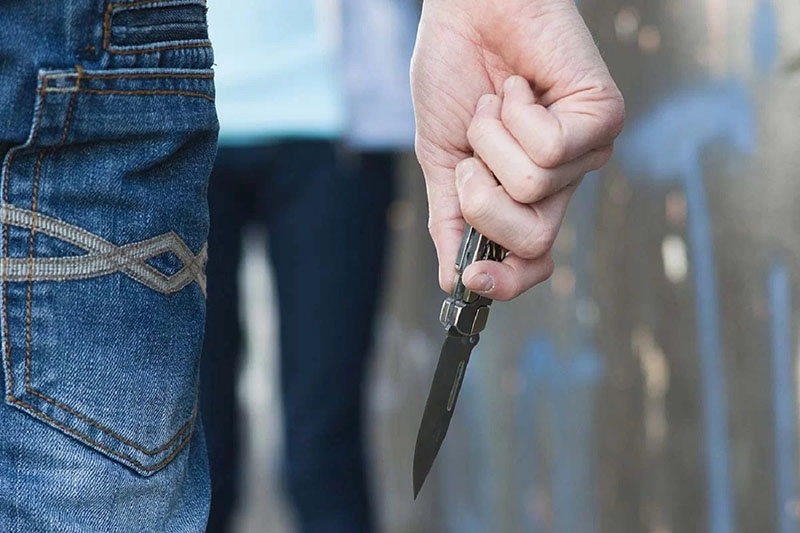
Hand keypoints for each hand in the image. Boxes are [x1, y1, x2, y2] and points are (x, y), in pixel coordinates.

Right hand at [411, 0, 623, 299]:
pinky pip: (550, 148)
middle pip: (532, 241)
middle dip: (482, 200)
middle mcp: (560, 183)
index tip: (471, 280)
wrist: (466, 11)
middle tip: (471, 156)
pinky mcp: (603, 117)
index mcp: (522, 197)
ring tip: (496, 103)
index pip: (531, 262)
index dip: (505, 282)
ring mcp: (585, 152)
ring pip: (532, 188)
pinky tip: (517, 87)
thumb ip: (450, 220)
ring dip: (491, 141)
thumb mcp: (440, 160)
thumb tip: (451, 282)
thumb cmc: (454, 76)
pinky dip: (515, 114)